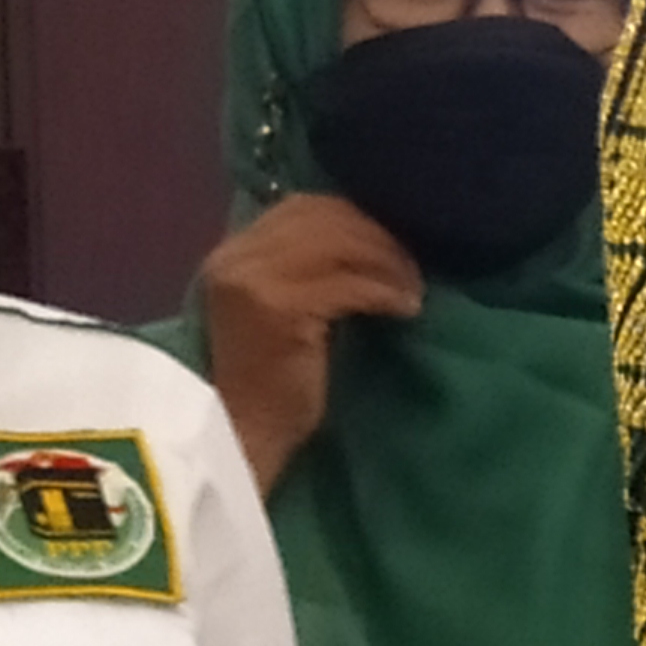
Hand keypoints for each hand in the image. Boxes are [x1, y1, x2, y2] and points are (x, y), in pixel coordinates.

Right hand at [203, 195, 422, 492]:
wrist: (241, 439)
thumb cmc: (268, 384)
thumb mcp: (280, 309)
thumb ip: (303, 268)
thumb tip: (368, 236)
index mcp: (231, 253)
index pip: (301, 207)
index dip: (354, 217)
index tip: (393, 239)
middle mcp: (236, 257)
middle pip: (323, 217)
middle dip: (378, 235)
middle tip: (414, 264)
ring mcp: (254, 280)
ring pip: (341, 244)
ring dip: (388, 262)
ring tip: (413, 288)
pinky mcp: (280, 308)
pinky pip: (351, 284)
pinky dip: (385, 291)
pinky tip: (406, 308)